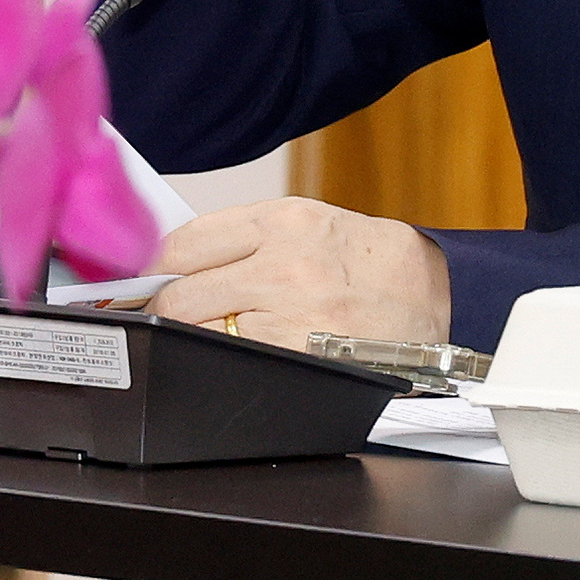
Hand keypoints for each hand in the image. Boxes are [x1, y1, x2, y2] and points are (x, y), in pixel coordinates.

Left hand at [146, 196, 449, 349]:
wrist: (438, 296)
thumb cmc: (368, 261)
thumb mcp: (309, 225)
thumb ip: (244, 238)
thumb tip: (173, 260)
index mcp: (283, 220)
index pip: (183, 242)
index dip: (151, 266)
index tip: (141, 278)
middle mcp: (285, 263)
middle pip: (181, 293)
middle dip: (163, 308)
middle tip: (161, 315)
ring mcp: (292, 313)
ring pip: (200, 331)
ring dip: (190, 337)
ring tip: (203, 333)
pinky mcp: (300, 355)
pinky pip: (233, 359)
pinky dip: (223, 358)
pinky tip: (235, 351)